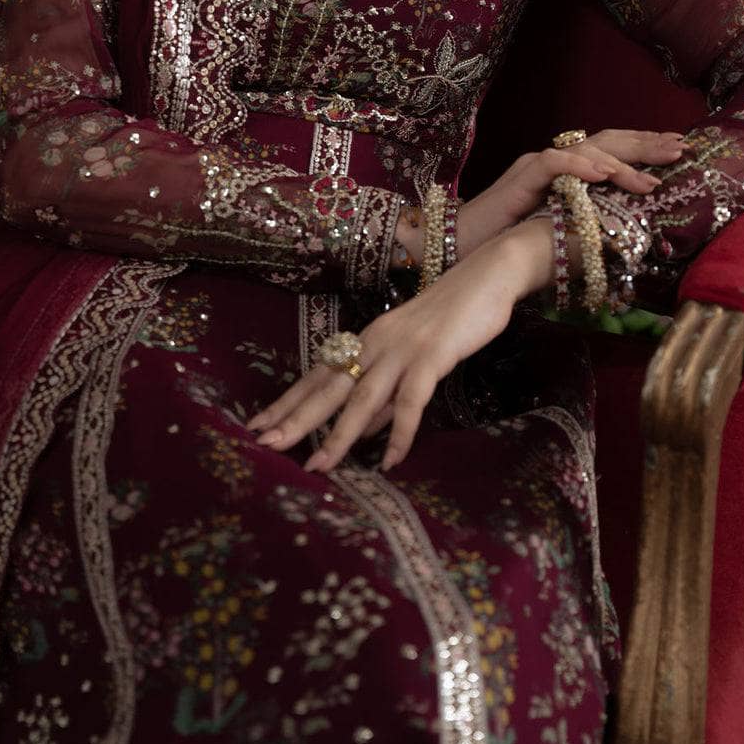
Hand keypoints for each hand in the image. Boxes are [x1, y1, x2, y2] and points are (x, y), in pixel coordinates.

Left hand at [246, 220, 552, 474]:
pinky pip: (411, 400)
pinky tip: (390, 461)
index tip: (257, 426)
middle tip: (265, 445)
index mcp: (366, 340)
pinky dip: (400, 433)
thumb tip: (366, 430)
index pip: (318, 376)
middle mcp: (375, 343)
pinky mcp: (432, 355)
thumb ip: (387, 392)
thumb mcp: (410, 355)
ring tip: (319, 466)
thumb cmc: (451, 318)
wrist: (486, 277)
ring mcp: (402, 349)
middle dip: (296, 419)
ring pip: (362, 398)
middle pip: (329, 387)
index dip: (288, 402)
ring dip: (339, 434)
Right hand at [456, 128, 685, 259]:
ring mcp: (536, 166)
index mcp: (566, 171)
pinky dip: (582, 168)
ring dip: (622, 164)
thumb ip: (589, 225)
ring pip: (586, 150)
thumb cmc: (508, 244)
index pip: (611, 149)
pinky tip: (605, 176)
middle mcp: (553, 161)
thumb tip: (628, 235)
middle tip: (681, 148)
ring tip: (651, 179)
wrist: (461, 245)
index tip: (678, 152)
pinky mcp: (520, 179)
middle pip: (607, 140)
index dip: (644, 148)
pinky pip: (555, 164)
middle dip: (646, 144)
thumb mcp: (561, 232)